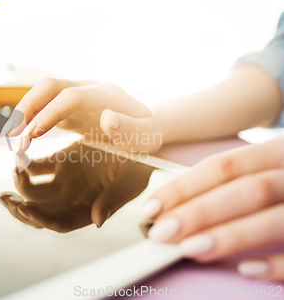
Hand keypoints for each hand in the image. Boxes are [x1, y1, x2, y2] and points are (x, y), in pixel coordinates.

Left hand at [0, 143, 153, 231]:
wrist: (140, 135)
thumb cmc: (141, 161)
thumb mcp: (133, 179)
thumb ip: (114, 199)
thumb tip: (97, 221)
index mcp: (89, 208)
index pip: (60, 223)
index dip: (42, 220)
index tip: (26, 209)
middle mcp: (73, 197)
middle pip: (39, 212)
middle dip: (20, 209)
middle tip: (5, 199)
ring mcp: (65, 179)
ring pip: (34, 192)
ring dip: (19, 186)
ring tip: (14, 170)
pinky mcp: (61, 160)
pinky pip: (36, 167)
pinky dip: (25, 164)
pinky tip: (20, 155)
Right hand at [2, 78, 161, 152]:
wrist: (147, 124)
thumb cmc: (148, 133)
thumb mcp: (148, 136)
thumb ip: (130, 128)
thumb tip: (107, 117)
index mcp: (106, 94)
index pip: (70, 96)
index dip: (49, 113)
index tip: (32, 134)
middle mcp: (88, 89)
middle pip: (50, 86)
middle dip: (27, 107)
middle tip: (13, 134)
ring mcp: (77, 95)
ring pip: (43, 94)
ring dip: (25, 113)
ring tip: (13, 140)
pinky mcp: (69, 107)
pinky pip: (44, 107)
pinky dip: (30, 120)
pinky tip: (21, 138)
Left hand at [140, 137, 283, 280]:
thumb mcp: (273, 168)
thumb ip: (237, 182)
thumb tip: (178, 206)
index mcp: (280, 151)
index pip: (223, 166)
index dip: (184, 187)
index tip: (150, 208)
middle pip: (247, 189)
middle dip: (200, 211)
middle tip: (162, 232)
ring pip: (276, 216)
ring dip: (231, 235)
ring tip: (191, 249)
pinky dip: (279, 261)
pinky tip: (248, 270)